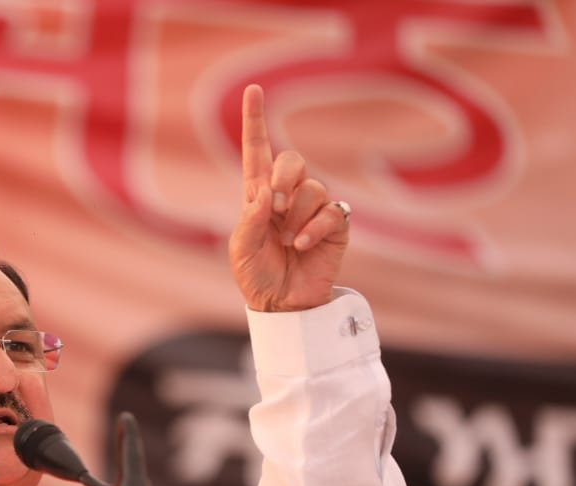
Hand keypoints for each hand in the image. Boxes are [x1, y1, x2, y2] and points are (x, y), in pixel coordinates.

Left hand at [229, 84, 348, 311]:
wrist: (282, 305)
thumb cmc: (256, 276)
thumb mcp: (241, 250)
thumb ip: (249, 220)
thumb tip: (265, 195)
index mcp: (258, 196)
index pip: (256, 152)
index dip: (254, 121)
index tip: (252, 90)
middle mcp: (287, 196)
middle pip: (292, 161)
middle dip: (283, 179)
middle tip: (273, 208)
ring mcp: (312, 209)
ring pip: (312, 188)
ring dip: (296, 215)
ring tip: (286, 241)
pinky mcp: (334, 225)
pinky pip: (330, 211)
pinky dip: (314, 229)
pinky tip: (302, 246)